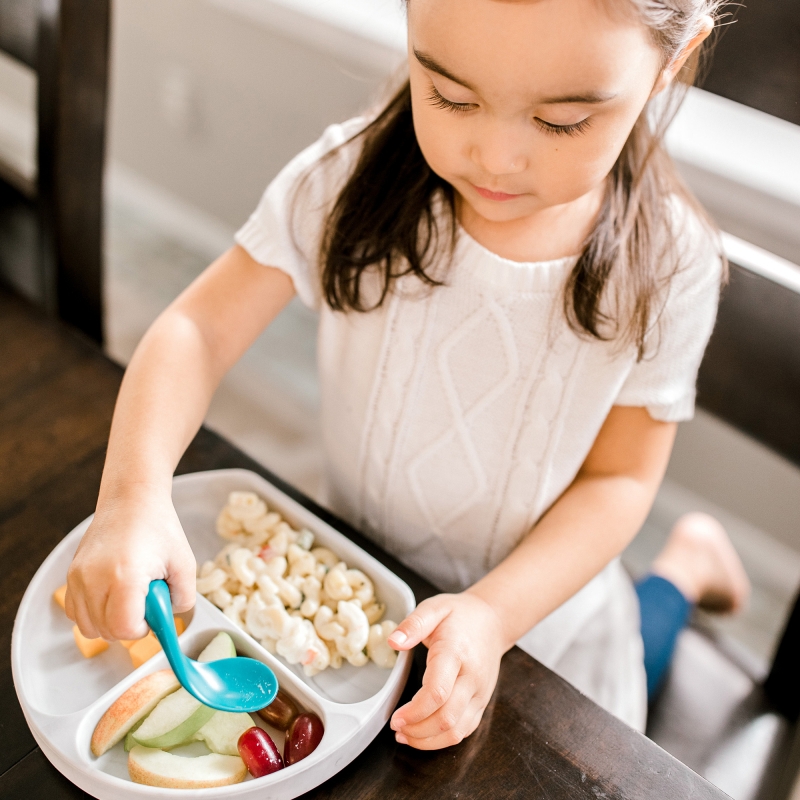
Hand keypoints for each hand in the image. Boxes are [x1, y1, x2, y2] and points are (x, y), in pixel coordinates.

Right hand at [65, 486, 195, 641]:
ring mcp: (78, 577)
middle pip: (106, 632)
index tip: (153, 611)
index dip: (142, 628)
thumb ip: (184, 598)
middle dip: (129, 624)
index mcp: (125, 576)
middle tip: (145, 598)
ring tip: (130, 594)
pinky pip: (75, 612)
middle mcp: (94, 578)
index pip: (124, 628)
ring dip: (110, 621)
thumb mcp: (185, 563)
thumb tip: (169, 620)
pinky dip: (94, 612)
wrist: (131, 500)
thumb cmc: (159, 527)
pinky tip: (113, 593)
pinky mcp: (71, 574)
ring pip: (88, 626)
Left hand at [388, 592, 506, 749]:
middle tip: (396, 727)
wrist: (493, 620)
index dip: (415, 712)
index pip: (438, 692)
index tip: (395, 717)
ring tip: (405, 735)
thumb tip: (393, 642)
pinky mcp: (482, 702)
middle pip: (447, 718)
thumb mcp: (433, 608)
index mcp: (456, 652)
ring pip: (457, 730)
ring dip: (428, 740)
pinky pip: (465, 730)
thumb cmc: (460, 615)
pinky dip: (443, 740)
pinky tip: (424, 735)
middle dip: (417, 730)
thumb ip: (413, 624)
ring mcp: (480, 692)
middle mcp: (471, 677)